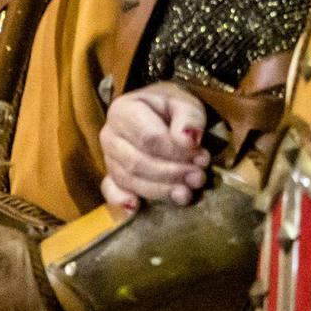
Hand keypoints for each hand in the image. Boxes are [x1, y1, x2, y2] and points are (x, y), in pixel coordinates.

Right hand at [100, 81, 210, 209]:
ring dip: (161, 190)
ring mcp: (108, 157)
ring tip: (187, 192)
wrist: (160, 115)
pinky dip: (121, 200)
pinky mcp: (112, 177)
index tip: (202, 157)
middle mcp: (110, 134)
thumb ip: (189, 118)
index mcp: (124, 110)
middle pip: (137, 162)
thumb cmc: (172, 109)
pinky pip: (111, 190)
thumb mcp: (186, 104)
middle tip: (199, 177)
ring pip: (130, 179)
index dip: (176, 152)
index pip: (148, 137)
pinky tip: (136, 206)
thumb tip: (188, 140)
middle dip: (171, 173)